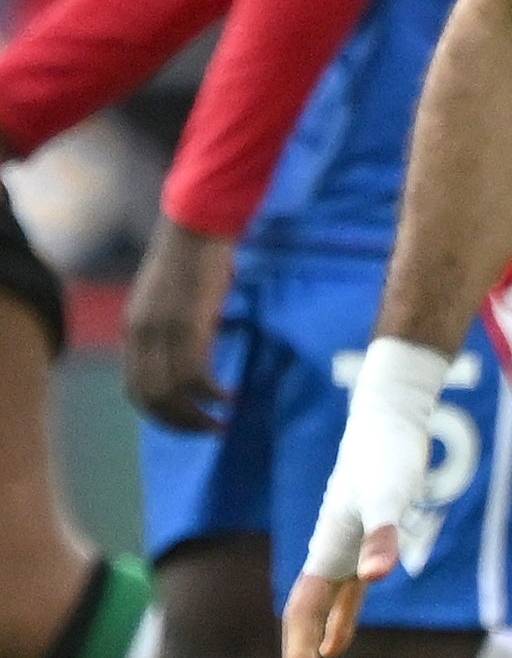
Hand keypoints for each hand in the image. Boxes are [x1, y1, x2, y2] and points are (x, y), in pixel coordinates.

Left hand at [119, 217, 233, 430]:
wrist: (198, 226)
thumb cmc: (193, 256)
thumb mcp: (175, 298)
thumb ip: (177, 326)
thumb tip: (200, 348)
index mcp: (135, 330)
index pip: (135, 387)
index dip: (159, 414)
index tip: (187, 422)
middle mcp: (142, 335)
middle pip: (150, 398)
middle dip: (179, 424)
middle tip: (209, 432)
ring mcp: (163, 331)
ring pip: (171, 393)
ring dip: (196, 416)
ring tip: (221, 423)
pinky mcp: (187, 326)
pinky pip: (195, 375)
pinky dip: (212, 394)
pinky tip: (231, 396)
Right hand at [280, 335, 450, 657]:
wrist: (388, 418)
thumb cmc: (388, 455)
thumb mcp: (390, 495)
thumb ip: (383, 535)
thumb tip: (375, 577)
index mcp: (327, 550)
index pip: (302, 613)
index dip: (298, 654)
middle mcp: (330, 552)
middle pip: (304, 614)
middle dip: (299, 656)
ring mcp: (345, 546)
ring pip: (323, 604)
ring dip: (317, 638)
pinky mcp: (366, 538)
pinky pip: (347, 589)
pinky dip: (342, 614)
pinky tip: (341, 637)